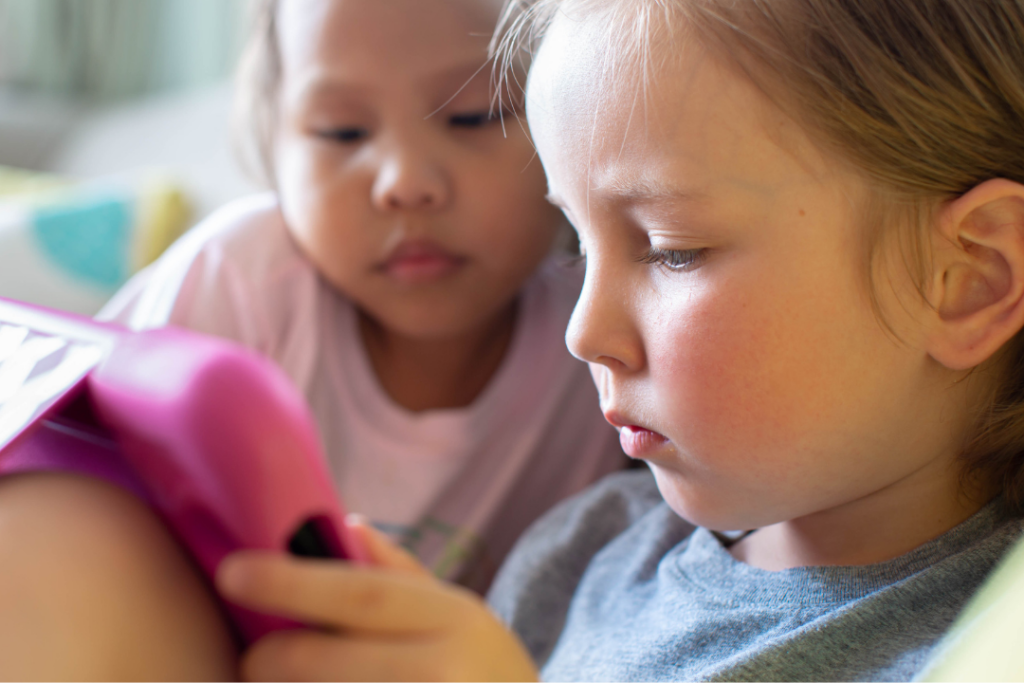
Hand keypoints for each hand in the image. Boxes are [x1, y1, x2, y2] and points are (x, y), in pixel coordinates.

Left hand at [216, 518, 538, 681]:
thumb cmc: (484, 673)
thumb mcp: (458, 615)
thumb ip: (399, 573)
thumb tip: (345, 524)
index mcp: (454, 618)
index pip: (358, 594)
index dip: (289, 582)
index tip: (232, 572)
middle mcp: (445, 671)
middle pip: (323, 662)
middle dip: (271, 661)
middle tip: (254, 659)